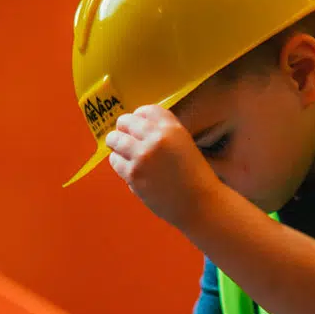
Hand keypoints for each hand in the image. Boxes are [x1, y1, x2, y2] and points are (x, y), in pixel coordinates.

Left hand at [105, 106, 219, 229]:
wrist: (199, 203)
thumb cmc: (195, 176)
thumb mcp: (184, 143)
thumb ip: (164, 133)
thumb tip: (137, 129)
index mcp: (172, 128)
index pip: (146, 110)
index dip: (138, 117)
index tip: (136, 124)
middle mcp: (155, 138)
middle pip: (126, 122)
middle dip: (122, 128)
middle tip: (122, 136)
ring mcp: (142, 156)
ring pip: (115, 140)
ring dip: (115, 144)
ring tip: (120, 150)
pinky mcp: (133, 174)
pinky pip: (115, 161)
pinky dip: (118, 162)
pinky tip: (126, 166)